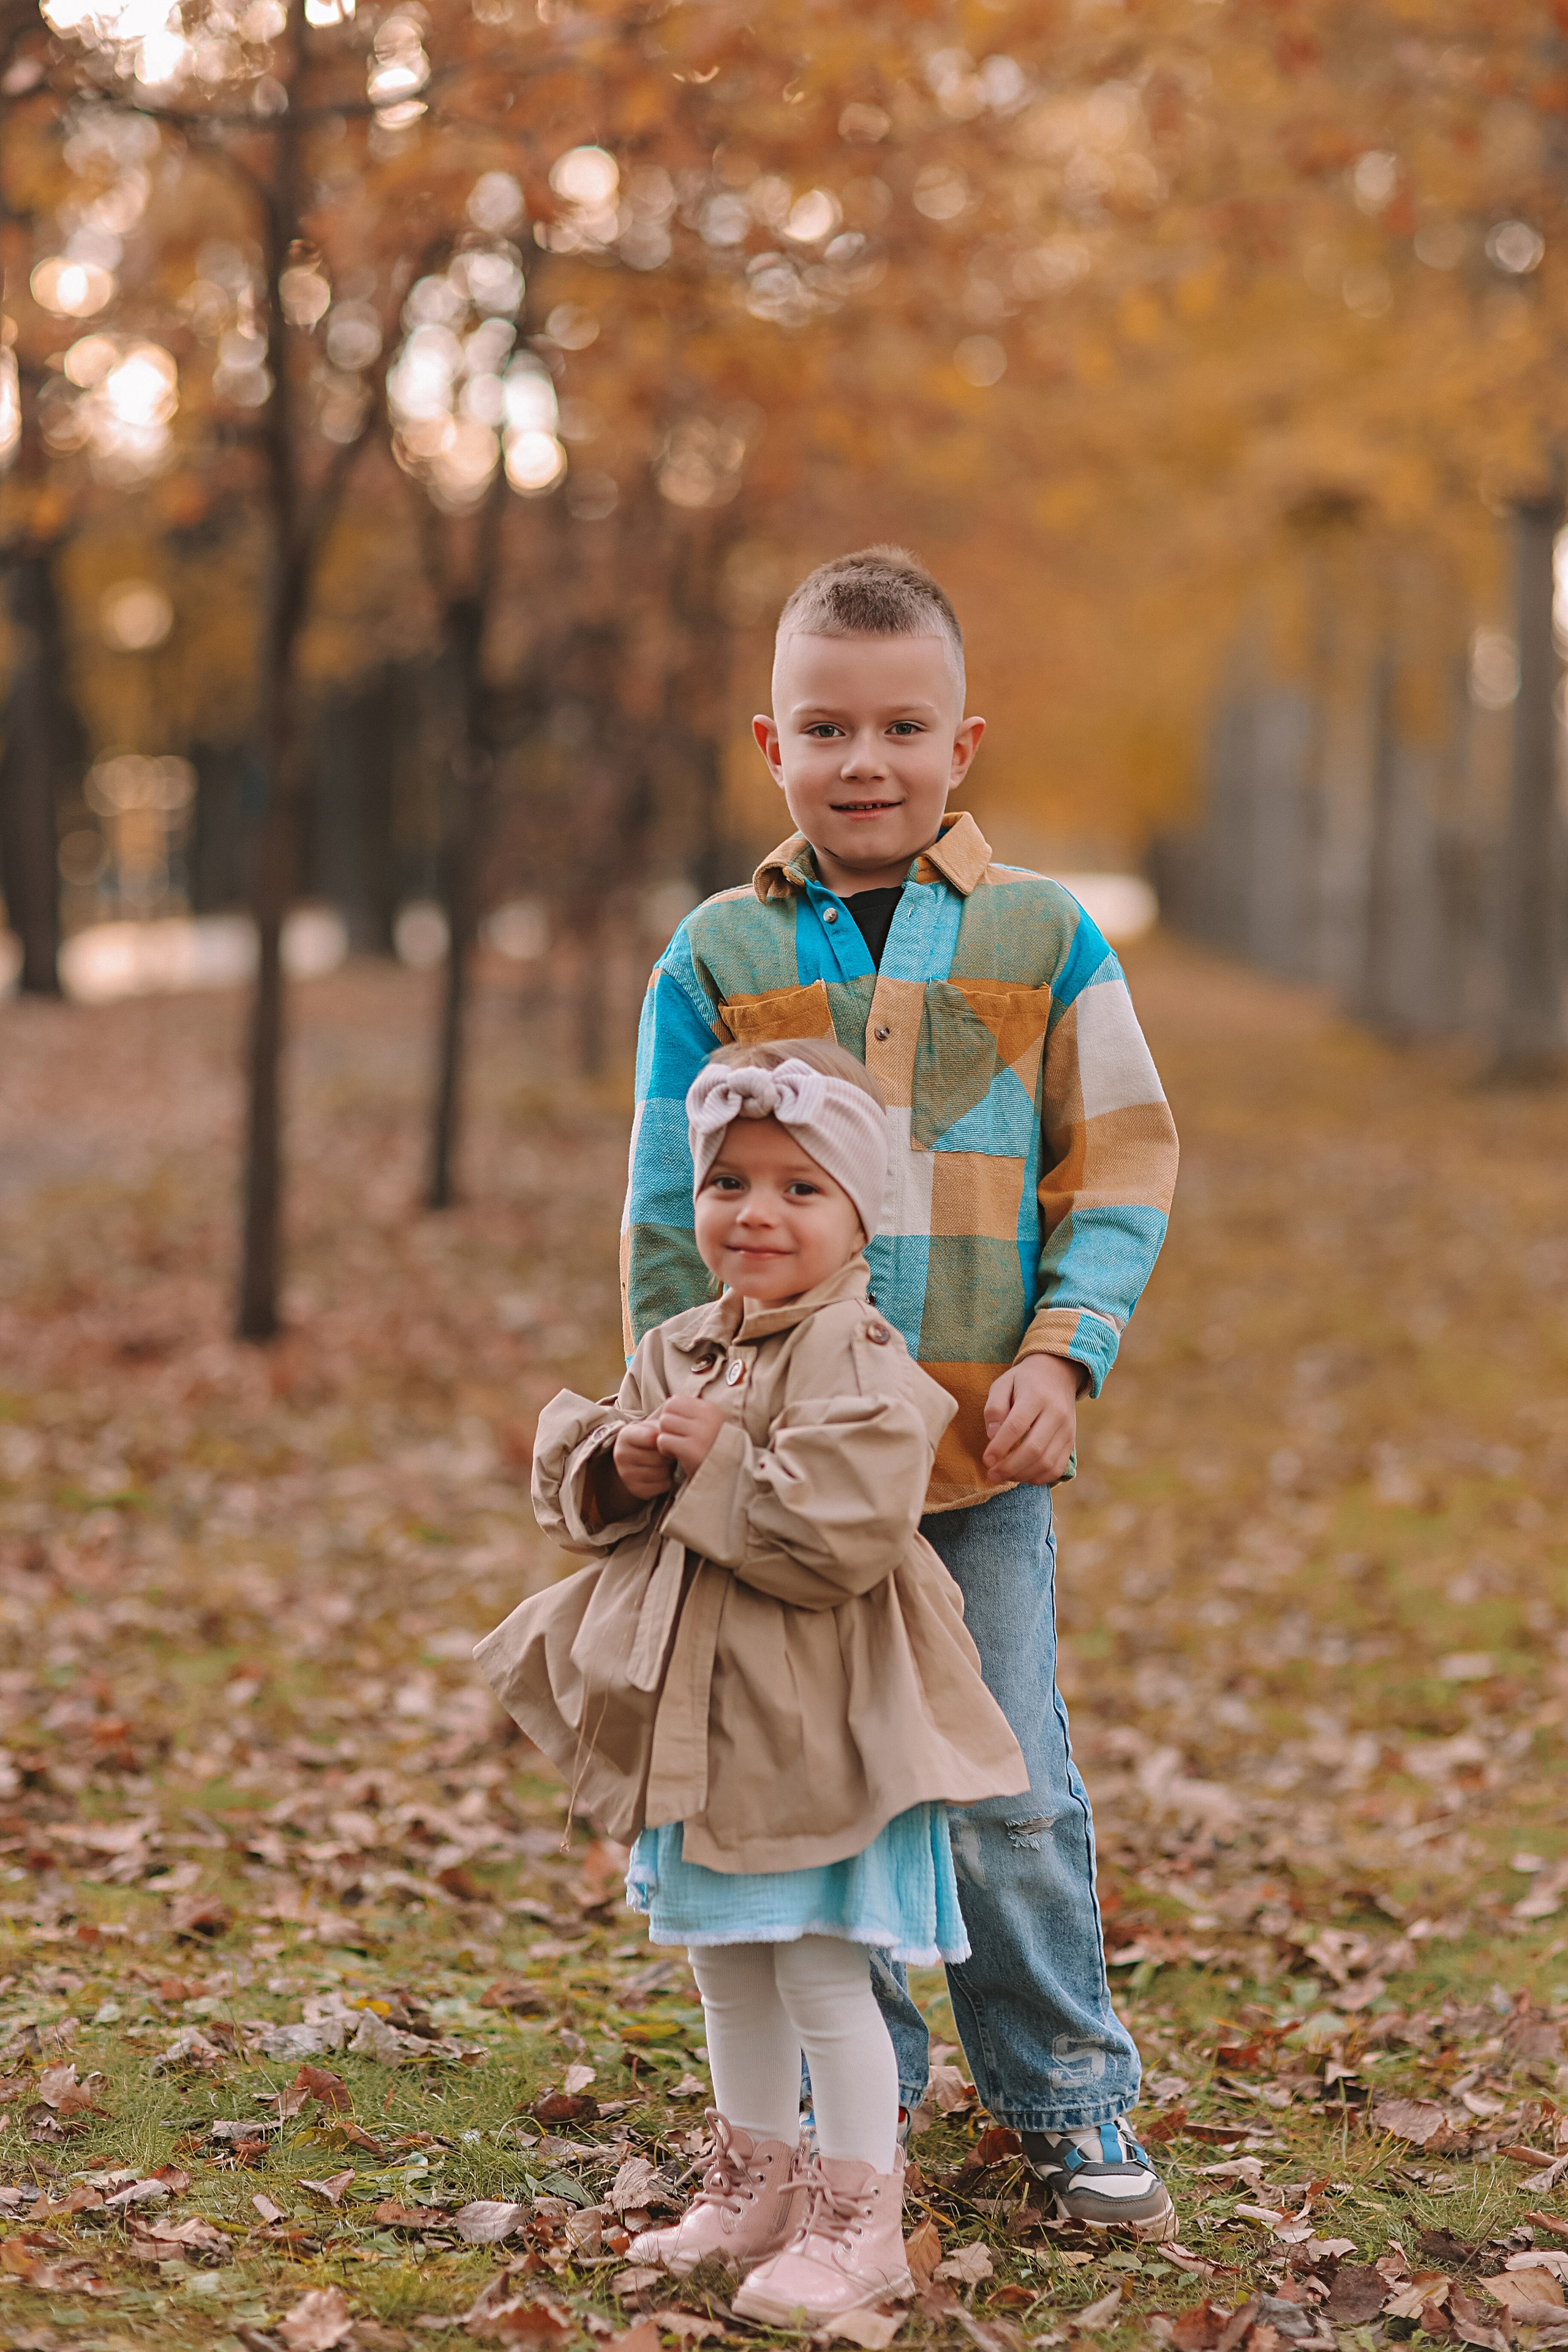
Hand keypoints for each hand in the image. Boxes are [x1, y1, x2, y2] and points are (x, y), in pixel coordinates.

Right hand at [609, 1417, 675, 1503]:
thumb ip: (663, 1427)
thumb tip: (674, 1438)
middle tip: (667, 1452)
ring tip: (664, 1463)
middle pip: (660, 1458)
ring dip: (669, 1468)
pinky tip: (661, 1474)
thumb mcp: (653, 1427)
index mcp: (625, 1435)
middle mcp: (621, 1455)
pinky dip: (667, 1481)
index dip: (666, 1440)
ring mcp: (626, 1475)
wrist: (636, 1459)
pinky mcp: (636, 1490)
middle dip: (669, 1455)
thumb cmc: (649, 1439)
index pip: (652, 1438)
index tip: (666, 1439)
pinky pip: (662, 1486)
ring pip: (662, 1473)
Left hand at [655, 1396, 725, 1477]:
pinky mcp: (691, 1450)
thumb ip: (690, 1413)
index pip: (675, 1401)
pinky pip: (663, 1441)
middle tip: (678, 1440)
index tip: (680, 1430)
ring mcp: (700, 1434)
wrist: (727, 1475)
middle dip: (667, 1427)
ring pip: (663, 1424)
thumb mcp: (707, 1425)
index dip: (672, 1415)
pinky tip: (677, 1456)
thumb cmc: (711, 1449)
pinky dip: (665, 1450)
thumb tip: (667, 1403)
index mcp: (710, 1409)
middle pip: (667, 1411)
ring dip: (666, 1438)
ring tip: (678, 1448)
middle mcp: (707, 1418)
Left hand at [982, 1354, 1083, 1484]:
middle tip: (992, 1474)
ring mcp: (1067, 1430)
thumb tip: (992, 1436)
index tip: (986, 1460)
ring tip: (1004, 1476)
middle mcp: (1056, 1414)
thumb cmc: (1024, 1381)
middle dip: (1010, 1467)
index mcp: (1036, 1396)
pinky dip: (1039, 1478)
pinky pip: (1057, 1468)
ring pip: (1046, 1462)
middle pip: (1034, 1449)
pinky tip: (1022, 1475)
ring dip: (1022, 1475)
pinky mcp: (1071, 1442)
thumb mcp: (1003, 1383)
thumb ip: (995, 1408)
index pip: (1017, 1425)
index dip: (1000, 1446)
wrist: (1057, 1374)